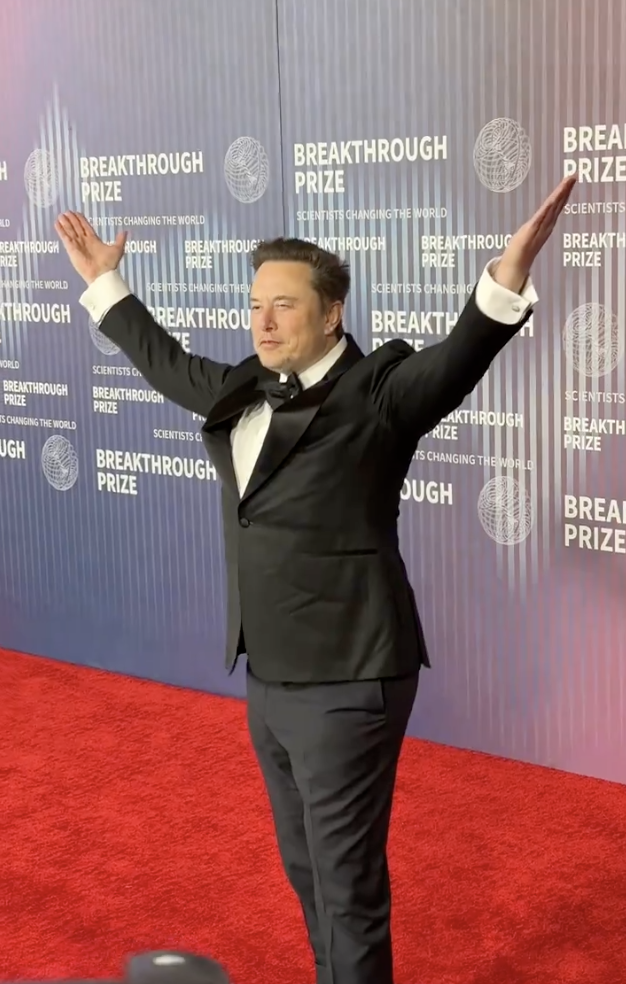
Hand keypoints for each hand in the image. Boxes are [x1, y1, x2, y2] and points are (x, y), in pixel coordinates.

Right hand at [55, 211, 126, 284]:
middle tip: (67, 211)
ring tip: (61, 215)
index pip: (85, 226)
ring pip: (70, 230)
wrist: (102, 274)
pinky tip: (56, 223)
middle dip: (72, 219)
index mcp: (94, 240)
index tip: (76, 212)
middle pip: (76, 227)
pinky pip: (64, 237)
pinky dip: (60, 230)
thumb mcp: (117, 249)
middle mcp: (84, 241)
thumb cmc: (109, 264)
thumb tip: (125, 231)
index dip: (81, 219)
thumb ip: (120, 240)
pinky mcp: (71, 249)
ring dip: (65, 223)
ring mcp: (77, 245)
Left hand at [493, 175, 576, 293]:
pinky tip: (552, 199)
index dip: (564, 194)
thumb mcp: (529, 235)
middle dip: (566, 191)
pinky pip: (541, 217)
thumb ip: (534, 228)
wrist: (514, 267)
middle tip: (574, 176)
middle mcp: (545, 226)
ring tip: (568, 181)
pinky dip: (548, 208)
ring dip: (560, 195)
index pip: (556, 207)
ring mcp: (539, 229)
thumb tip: (535, 222)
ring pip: (552, 208)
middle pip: (557, 205)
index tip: (571, 180)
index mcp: (545, 226)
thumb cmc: (519, 253)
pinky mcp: (531, 231)